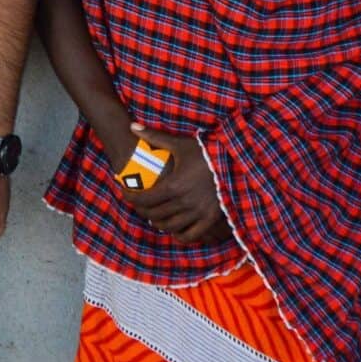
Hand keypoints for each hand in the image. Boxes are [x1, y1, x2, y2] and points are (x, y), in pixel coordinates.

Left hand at [124, 128, 231, 246]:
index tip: (124, 193)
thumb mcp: (180, 144)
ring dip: (158, 222)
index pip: (144, 199)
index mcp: (174, 185)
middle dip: (142, 210)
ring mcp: (198, 213)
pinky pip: (190, 236)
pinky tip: (174, 229)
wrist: (236, 161)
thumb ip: (154, 136)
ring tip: (154, 215)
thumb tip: (132, 125)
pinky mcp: (210, 219)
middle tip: (139, 204)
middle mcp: (184, 202)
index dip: (130, 198)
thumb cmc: (206, 151)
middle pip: (154, 214)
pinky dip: (179, 236)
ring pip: (169, 227)